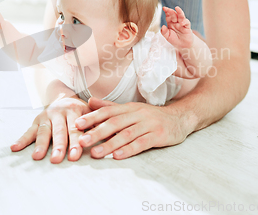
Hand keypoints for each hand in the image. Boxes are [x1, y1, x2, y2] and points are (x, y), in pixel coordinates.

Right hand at [10, 97, 91, 162]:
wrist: (65, 97)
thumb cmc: (82, 112)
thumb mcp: (92, 114)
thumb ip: (99, 124)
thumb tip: (111, 135)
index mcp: (75, 110)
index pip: (75, 129)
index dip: (75, 142)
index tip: (75, 156)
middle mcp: (59, 112)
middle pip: (59, 132)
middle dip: (58, 146)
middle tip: (57, 159)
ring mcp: (46, 116)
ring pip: (43, 132)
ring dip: (40, 145)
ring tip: (37, 157)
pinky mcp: (36, 120)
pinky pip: (28, 131)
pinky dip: (21, 139)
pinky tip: (14, 148)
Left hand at [75, 97, 193, 159]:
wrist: (180, 118)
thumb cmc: (151, 116)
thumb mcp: (131, 109)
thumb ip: (110, 107)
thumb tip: (89, 102)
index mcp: (129, 108)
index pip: (107, 111)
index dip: (92, 117)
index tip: (77, 125)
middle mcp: (137, 114)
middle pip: (114, 123)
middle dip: (96, 132)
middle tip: (81, 141)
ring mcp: (148, 125)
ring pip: (126, 134)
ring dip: (110, 144)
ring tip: (96, 153)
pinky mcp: (158, 136)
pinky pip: (142, 143)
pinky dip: (129, 149)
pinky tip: (119, 156)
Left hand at [161, 6, 193, 48]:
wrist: (183, 45)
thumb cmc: (175, 40)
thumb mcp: (167, 37)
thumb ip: (164, 32)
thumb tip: (162, 26)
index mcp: (170, 23)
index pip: (168, 16)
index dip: (167, 12)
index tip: (164, 8)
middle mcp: (176, 22)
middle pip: (174, 15)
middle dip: (171, 11)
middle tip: (168, 9)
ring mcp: (182, 24)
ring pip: (181, 16)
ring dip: (179, 12)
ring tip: (177, 8)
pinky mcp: (187, 27)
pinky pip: (186, 22)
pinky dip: (184, 21)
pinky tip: (181, 23)